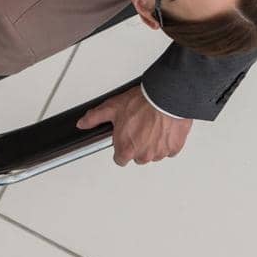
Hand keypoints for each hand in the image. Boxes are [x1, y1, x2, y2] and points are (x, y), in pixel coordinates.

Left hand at [75, 88, 192, 165]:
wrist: (165, 98)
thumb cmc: (141, 103)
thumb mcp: (112, 107)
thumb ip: (95, 118)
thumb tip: (83, 123)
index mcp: (126, 149)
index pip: (120, 159)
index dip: (120, 147)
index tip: (123, 138)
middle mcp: (143, 155)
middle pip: (136, 156)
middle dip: (136, 144)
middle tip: (138, 126)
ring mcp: (159, 153)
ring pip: (153, 153)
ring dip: (151, 143)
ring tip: (151, 124)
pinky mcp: (174, 148)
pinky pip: (168, 149)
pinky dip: (166, 141)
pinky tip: (162, 127)